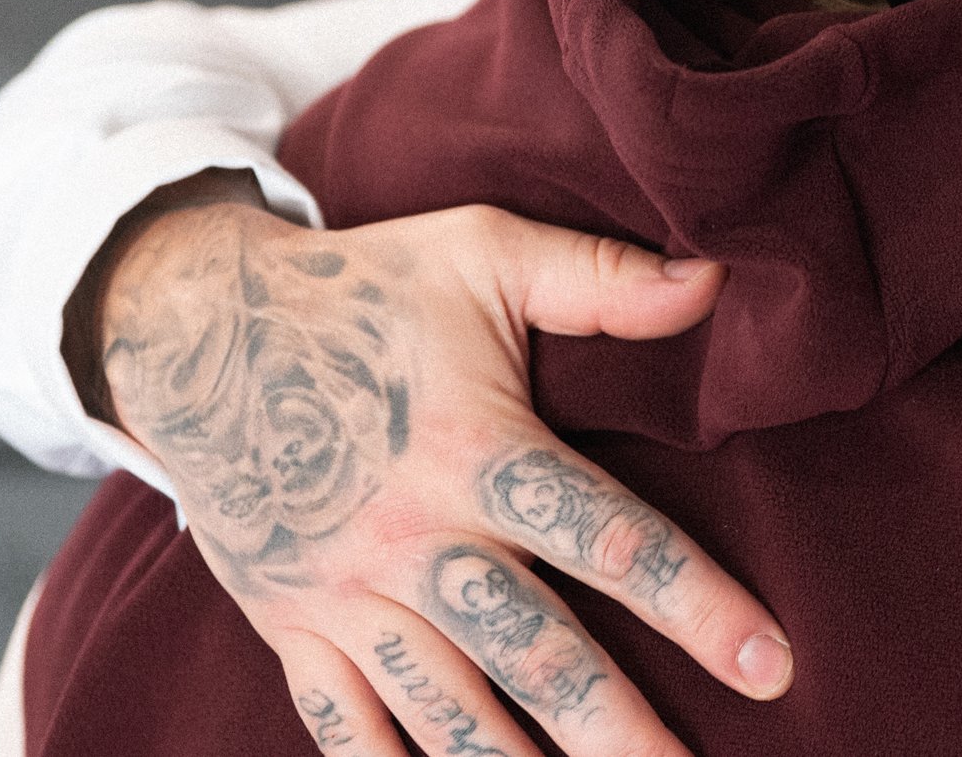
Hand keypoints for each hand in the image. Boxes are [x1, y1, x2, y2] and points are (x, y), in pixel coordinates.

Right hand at [83, 176, 791, 756]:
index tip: (772, 664)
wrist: (189, 327)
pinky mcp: (292, 626)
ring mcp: (345, 594)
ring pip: (448, 711)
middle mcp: (412, 537)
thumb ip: (602, 279)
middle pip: (536, 654)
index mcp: (475, 450)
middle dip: (619, 729)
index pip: (608, 540)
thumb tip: (718, 280)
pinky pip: (346, 728)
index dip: (698, 605)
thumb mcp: (484, 252)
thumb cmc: (364, 285)